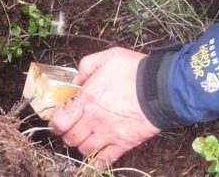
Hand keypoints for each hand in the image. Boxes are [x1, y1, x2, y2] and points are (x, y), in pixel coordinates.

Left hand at [49, 48, 159, 169]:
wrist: (163, 87)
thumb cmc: (136, 71)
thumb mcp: (108, 57)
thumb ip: (87, 66)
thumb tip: (77, 80)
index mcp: (86, 98)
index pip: (59, 120)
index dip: (55, 122)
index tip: (58, 120)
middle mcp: (93, 119)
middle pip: (69, 138)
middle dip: (68, 133)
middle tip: (72, 128)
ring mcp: (108, 134)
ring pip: (84, 150)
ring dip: (82, 145)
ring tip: (86, 137)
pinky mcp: (123, 143)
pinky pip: (104, 160)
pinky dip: (97, 162)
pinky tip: (96, 158)